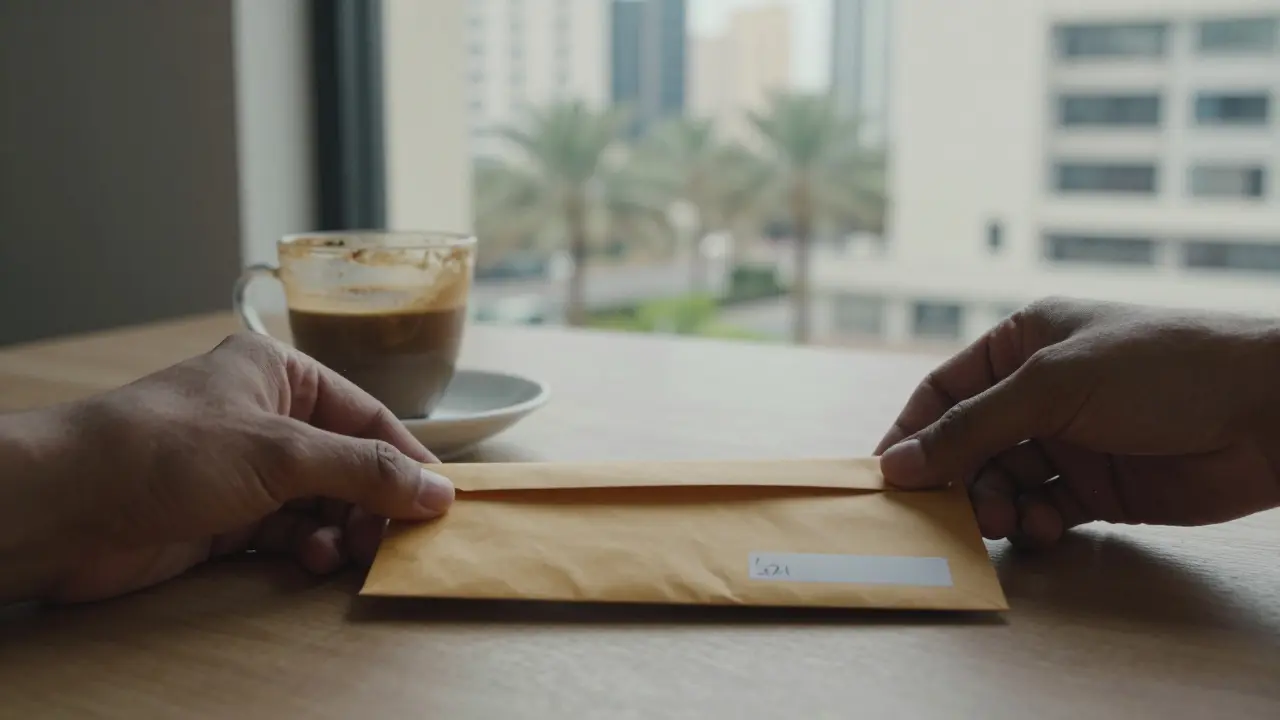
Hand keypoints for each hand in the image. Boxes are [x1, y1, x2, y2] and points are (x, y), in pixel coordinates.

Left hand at [0, 333, 453, 602]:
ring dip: (341, 531)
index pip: (367, 416)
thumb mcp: (281, 452)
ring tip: (344, 554)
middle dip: (373, 503)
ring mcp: (245, 470)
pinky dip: (309, 549)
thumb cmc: (168, 452)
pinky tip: (311, 563)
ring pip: (323, 503)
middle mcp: (266, 417)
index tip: (441, 502)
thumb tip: (438, 492)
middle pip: (349, 463)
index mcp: (279, 375)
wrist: (66, 508)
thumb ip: (365, 470)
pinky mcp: (225, 518)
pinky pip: (290, 533)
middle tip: (391, 540)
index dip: (407, 459)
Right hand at [876, 298, 1279, 545]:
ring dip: (996, 505)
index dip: (912, 433)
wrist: (1267, 413)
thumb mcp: (1051, 387)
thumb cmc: (1159, 369)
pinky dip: (1036, 522)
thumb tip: (898, 465)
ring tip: (1009, 520)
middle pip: (968, 444)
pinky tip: (1050, 524)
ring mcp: (1070, 440)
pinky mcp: (1099, 486)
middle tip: (955, 514)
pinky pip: (1044, 509)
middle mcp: (1039, 392)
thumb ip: (970, 428)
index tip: (887, 477)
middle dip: (957, 479)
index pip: (944, 391)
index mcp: (1023, 343)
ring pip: (1002, 482)